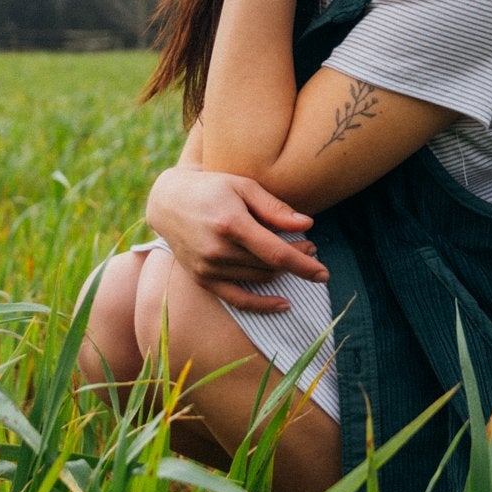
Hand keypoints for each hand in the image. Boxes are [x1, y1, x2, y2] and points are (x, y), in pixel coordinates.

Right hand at [144, 166, 330, 312]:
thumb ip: (275, 208)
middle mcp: (218, 250)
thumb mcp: (244, 187)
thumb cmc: (211, 188)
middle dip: (296, 261)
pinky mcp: (202, 279)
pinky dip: (261, 305)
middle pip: (270, 266)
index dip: (304, 265)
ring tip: (295, 257)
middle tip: (311, 247)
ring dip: (282, 274)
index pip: (276, 253)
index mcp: (231, 224)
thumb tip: (307, 225)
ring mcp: (208, 268)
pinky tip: (283, 303)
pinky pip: (237, 300)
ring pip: (258, 279)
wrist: (168, 200)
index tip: (323, 272)